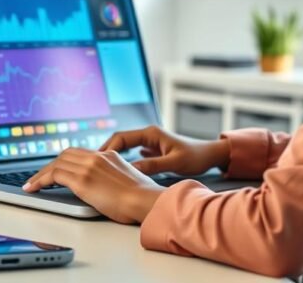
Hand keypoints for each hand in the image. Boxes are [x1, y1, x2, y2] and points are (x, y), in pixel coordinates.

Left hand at [22, 148, 165, 222]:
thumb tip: (103, 187)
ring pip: (56, 163)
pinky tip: (34, 188)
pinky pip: (54, 174)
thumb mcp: (127, 180)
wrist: (146, 200)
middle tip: (39, 177)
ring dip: (41, 174)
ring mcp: (89, 166)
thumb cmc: (142, 198)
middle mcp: (97, 157)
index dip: (64, 161)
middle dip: (49, 166)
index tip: (56, 169)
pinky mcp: (82, 179)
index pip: (79, 153)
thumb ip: (112, 177)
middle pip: (65, 154)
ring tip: (32, 185)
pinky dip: (40, 180)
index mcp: (108, 155)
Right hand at [100, 125, 230, 176]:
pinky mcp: (153, 150)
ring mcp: (151, 142)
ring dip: (114, 155)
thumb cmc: (196, 157)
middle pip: (120, 140)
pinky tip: (118, 169)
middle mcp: (149, 135)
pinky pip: (133, 152)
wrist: (210, 155)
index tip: (97, 160)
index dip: (108, 148)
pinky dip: (124, 159)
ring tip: (101, 167)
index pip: (121, 137)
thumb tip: (132, 170)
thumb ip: (153, 165)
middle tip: (92, 164)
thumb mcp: (174, 162)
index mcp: (151, 133)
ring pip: (125, 146)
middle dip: (106, 151)